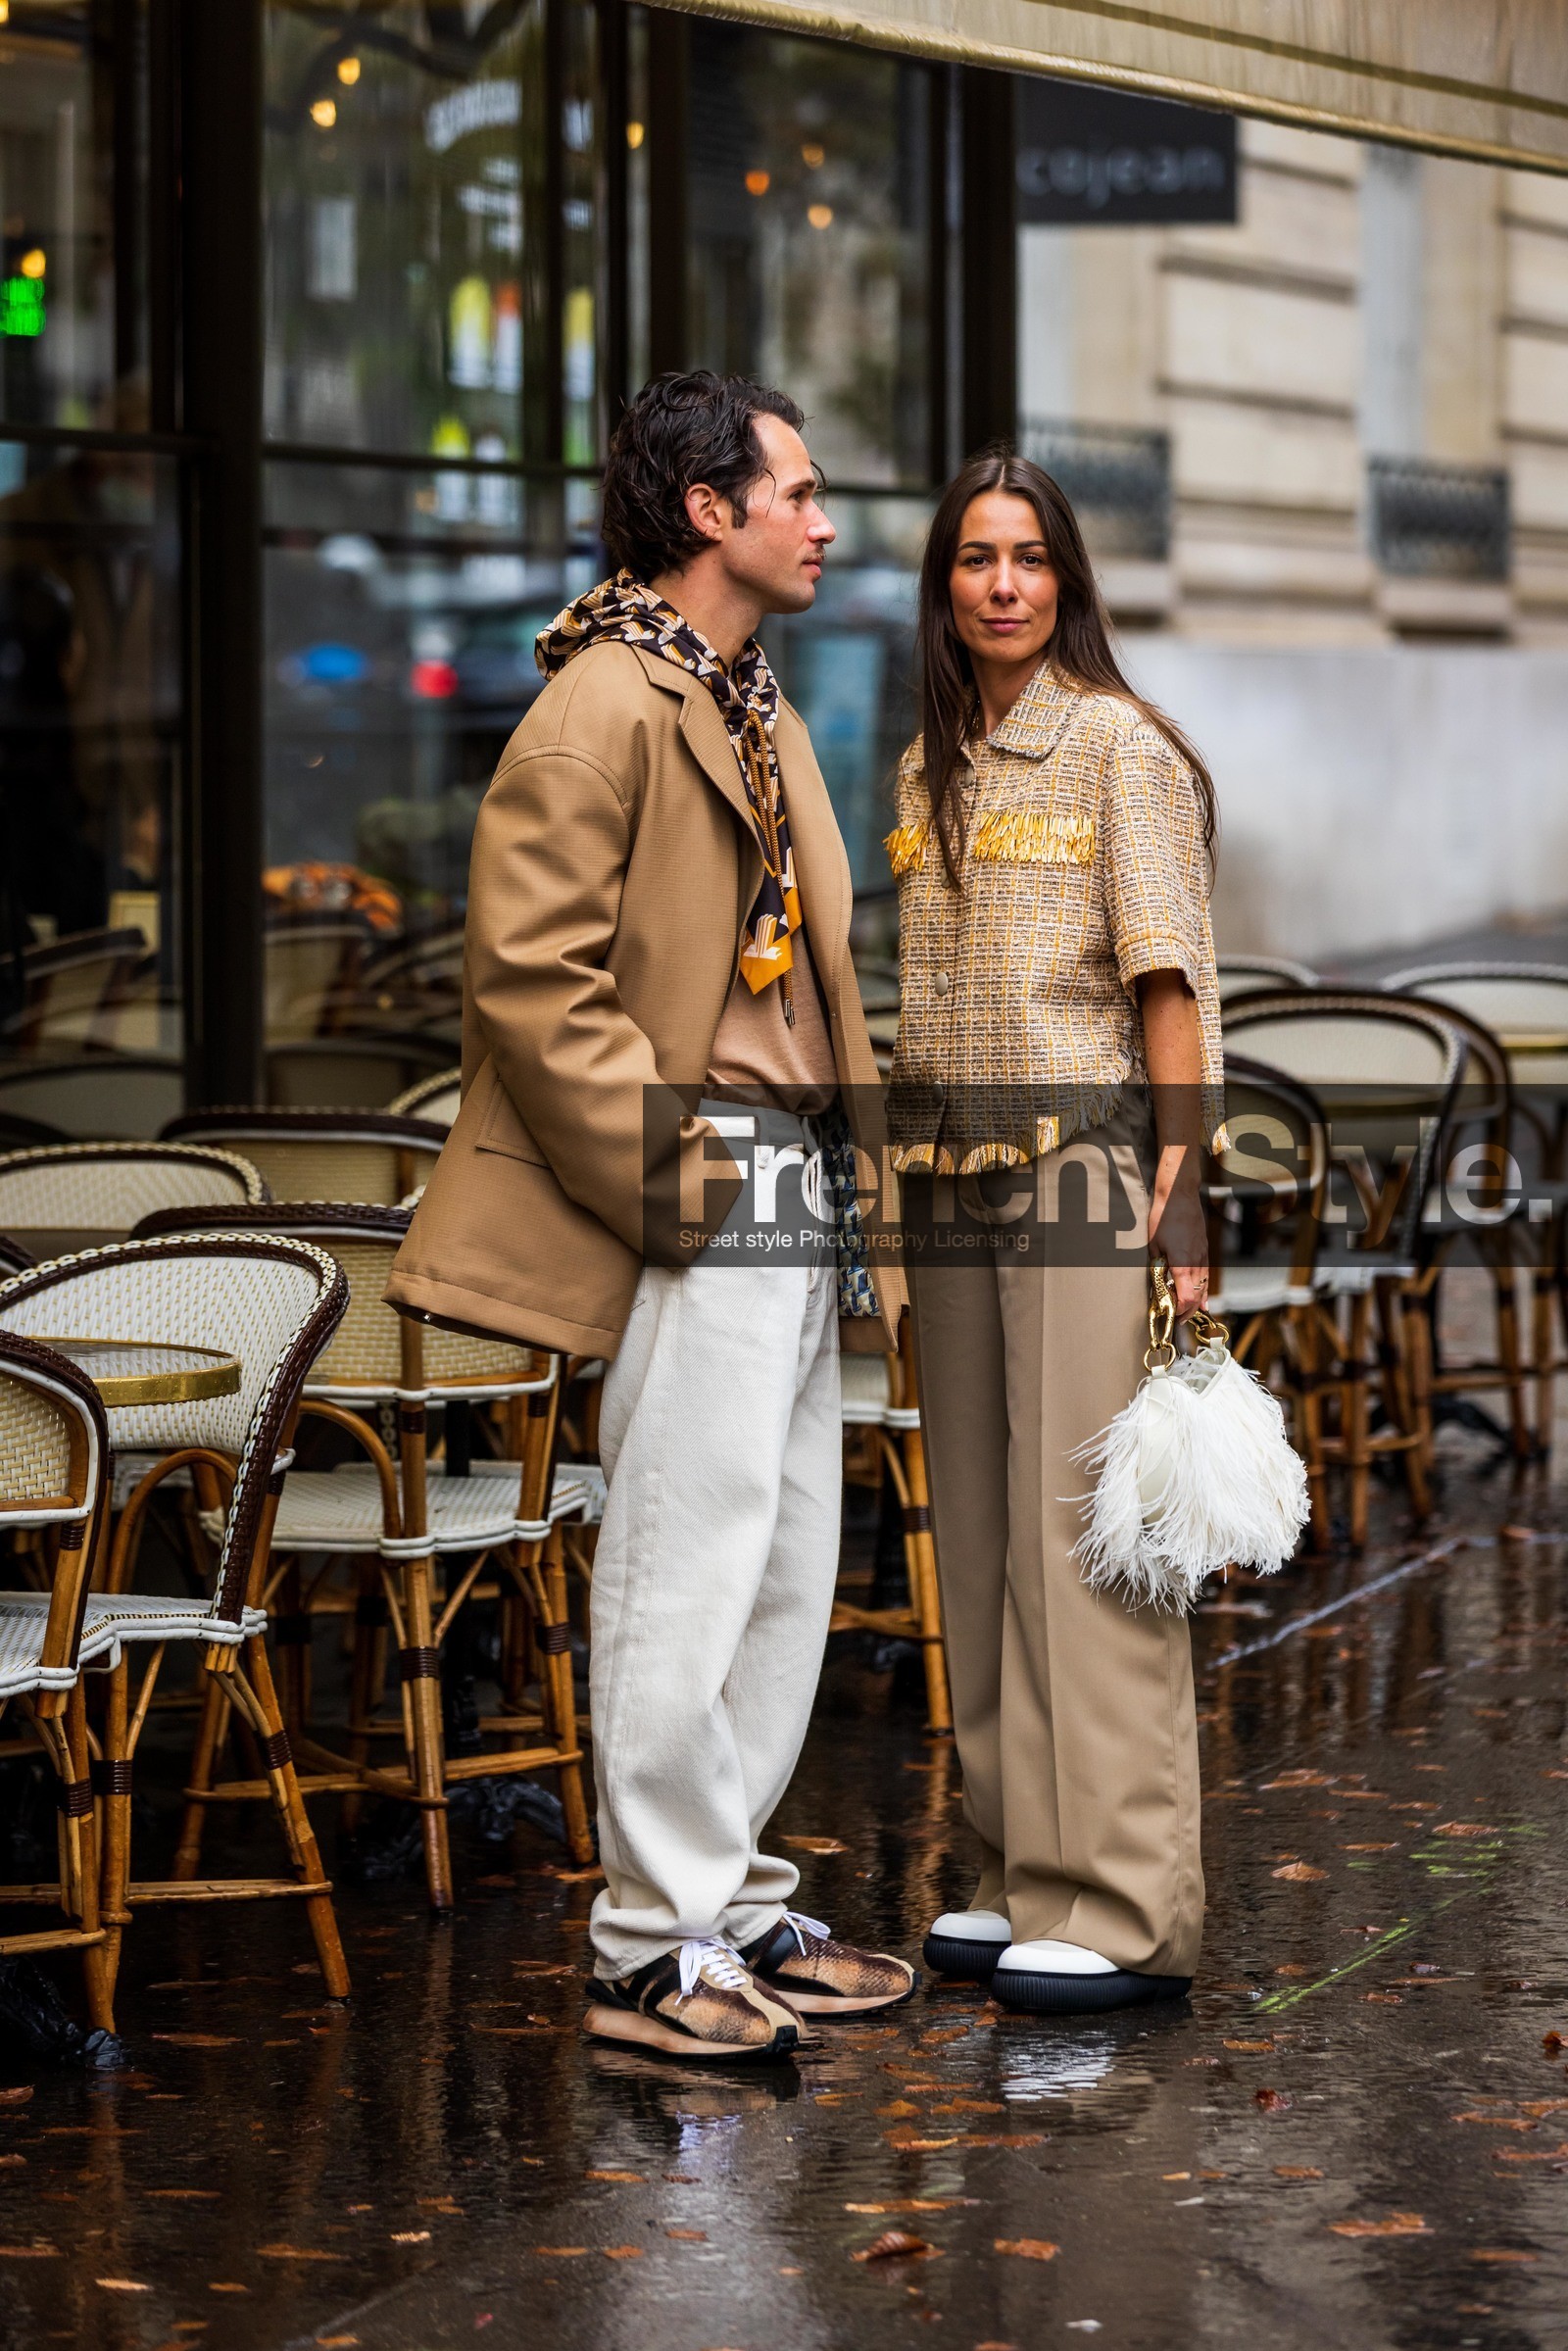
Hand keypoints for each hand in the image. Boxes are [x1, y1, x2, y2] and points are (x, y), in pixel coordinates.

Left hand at [1148, 1183, 1208, 1319]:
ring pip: (1204, 1287)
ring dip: (1196, 1303)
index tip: (1171, 1318)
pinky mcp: (1204, 1249)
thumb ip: (1157, 1266)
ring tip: (1188, 1315)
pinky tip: (1204, 1302)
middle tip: (1176, 1321)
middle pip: (1196, 1296)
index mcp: (1183, 1263)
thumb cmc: (1162, 1217)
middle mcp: (1196, 1262)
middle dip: (1187, 1311)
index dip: (1180, 1311)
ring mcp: (1203, 1255)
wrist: (1179, 1195)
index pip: (1186, 1297)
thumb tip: (1156, 1284)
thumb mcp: (1153, 1244)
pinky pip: (1206, 1276)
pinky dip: (1204, 1291)